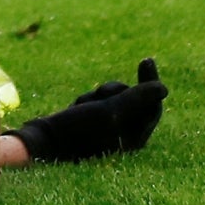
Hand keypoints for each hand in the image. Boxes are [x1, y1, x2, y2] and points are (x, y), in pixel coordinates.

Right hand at [11, 58, 167, 162]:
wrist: (41, 145)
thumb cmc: (77, 131)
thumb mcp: (109, 112)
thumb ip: (136, 99)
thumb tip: (164, 88)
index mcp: (135, 139)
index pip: (152, 106)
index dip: (151, 83)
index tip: (147, 59)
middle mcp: (124, 137)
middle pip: (132, 101)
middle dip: (116, 91)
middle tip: (102, 89)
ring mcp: (107, 132)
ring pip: (112, 99)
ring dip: (98, 95)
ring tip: (81, 105)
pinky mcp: (90, 126)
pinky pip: (96, 104)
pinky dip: (87, 100)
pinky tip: (73, 108)